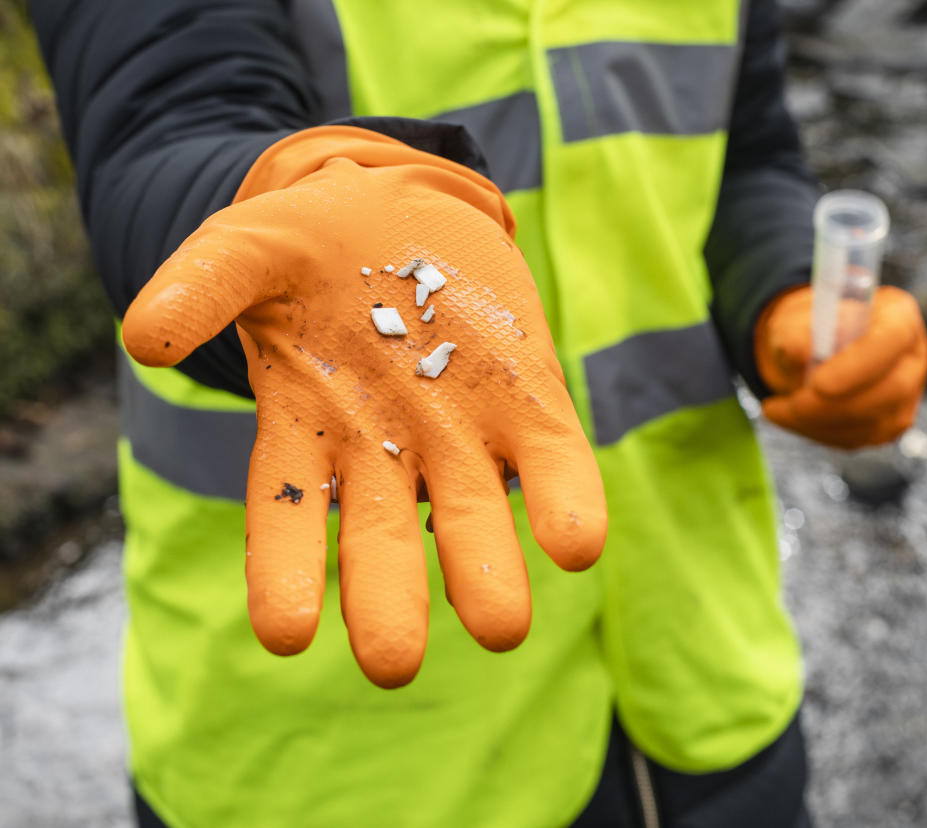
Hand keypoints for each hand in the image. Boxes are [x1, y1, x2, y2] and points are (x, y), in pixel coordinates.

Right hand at [122, 127, 606, 687]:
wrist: (402, 209)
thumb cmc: (309, 243)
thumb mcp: (248, 248)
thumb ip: (201, 286)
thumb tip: (143, 339)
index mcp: (306, 428)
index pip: (287, 517)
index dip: (284, 575)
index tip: (284, 637)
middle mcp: (385, 450)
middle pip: (384, 540)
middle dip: (390, 601)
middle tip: (392, 664)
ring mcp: (461, 430)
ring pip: (472, 512)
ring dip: (485, 570)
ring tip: (500, 625)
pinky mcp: (530, 397)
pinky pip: (552, 456)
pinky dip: (564, 496)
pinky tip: (575, 540)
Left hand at [755, 285, 926, 448]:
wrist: (810, 349)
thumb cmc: (808, 327)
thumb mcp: (793, 317)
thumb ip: (794, 328)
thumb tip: (795, 348)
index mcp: (898, 315)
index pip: (893, 339)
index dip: (859, 365)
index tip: (817, 384)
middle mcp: (912, 357)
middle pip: (892, 389)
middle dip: (832, 405)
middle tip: (786, 404)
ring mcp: (907, 397)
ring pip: (872, 423)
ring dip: (815, 421)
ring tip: (777, 408)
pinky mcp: (887, 426)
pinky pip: (855, 439)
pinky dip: (815, 432)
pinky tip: (791, 416)